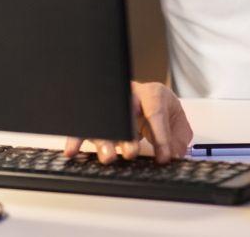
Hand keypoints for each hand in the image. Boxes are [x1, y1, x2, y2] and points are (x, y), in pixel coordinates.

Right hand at [63, 81, 192, 163]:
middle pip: (124, 111)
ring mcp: (112, 106)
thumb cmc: (160, 108)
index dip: (160, 136)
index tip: (164, 157)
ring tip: (108, 157)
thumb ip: (177, 138)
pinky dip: (77, 139)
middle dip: (127, 134)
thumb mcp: (176, 119)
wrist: (149, 98)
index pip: (155, 112)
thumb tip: (173, 155)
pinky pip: (86, 126)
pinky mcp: (99, 117)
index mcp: (151, 93)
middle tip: (131, 153)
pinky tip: (72, 150)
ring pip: (104, 120)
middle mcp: (129, 96)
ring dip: (105, 141)